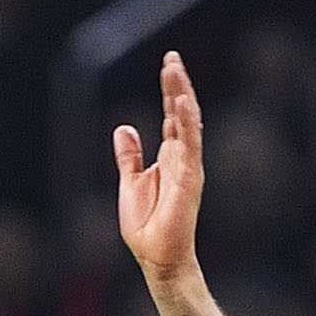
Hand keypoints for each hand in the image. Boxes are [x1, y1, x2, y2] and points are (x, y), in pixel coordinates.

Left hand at [115, 53, 204, 281]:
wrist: (156, 258)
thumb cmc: (147, 227)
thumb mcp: (130, 182)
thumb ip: (130, 156)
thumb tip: (125, 127)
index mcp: (170, 159)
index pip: (173, 117)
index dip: (170, 91)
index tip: (167, 65)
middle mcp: (182, 159)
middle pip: (182, 113)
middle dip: (177, 85)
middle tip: (172, 58)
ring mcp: (188, 167)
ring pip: (188, 123)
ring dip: (182, 95)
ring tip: (175, 69)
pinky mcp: (189, 179)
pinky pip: (190, 145)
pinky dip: (186, 122)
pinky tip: (182, 101)